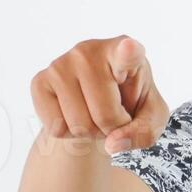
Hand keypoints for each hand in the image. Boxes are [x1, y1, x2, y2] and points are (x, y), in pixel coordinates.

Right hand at [30, 35, 168, 154]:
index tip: (129, 47)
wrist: (96, 104)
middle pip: (105, 115)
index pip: (128, 53)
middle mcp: (90, 51)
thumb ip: (144, 133)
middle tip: (113, 115)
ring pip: (79, 125)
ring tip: (94, 114)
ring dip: (90, 133)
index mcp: (128, 53)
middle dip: (112, 129)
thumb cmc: (130, 105)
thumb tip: (112, 144)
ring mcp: (61, 64)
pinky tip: (73, 115)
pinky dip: (68, 134)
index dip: (128, 52)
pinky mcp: (40, 81)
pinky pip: (55, 127)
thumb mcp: (151, 120)